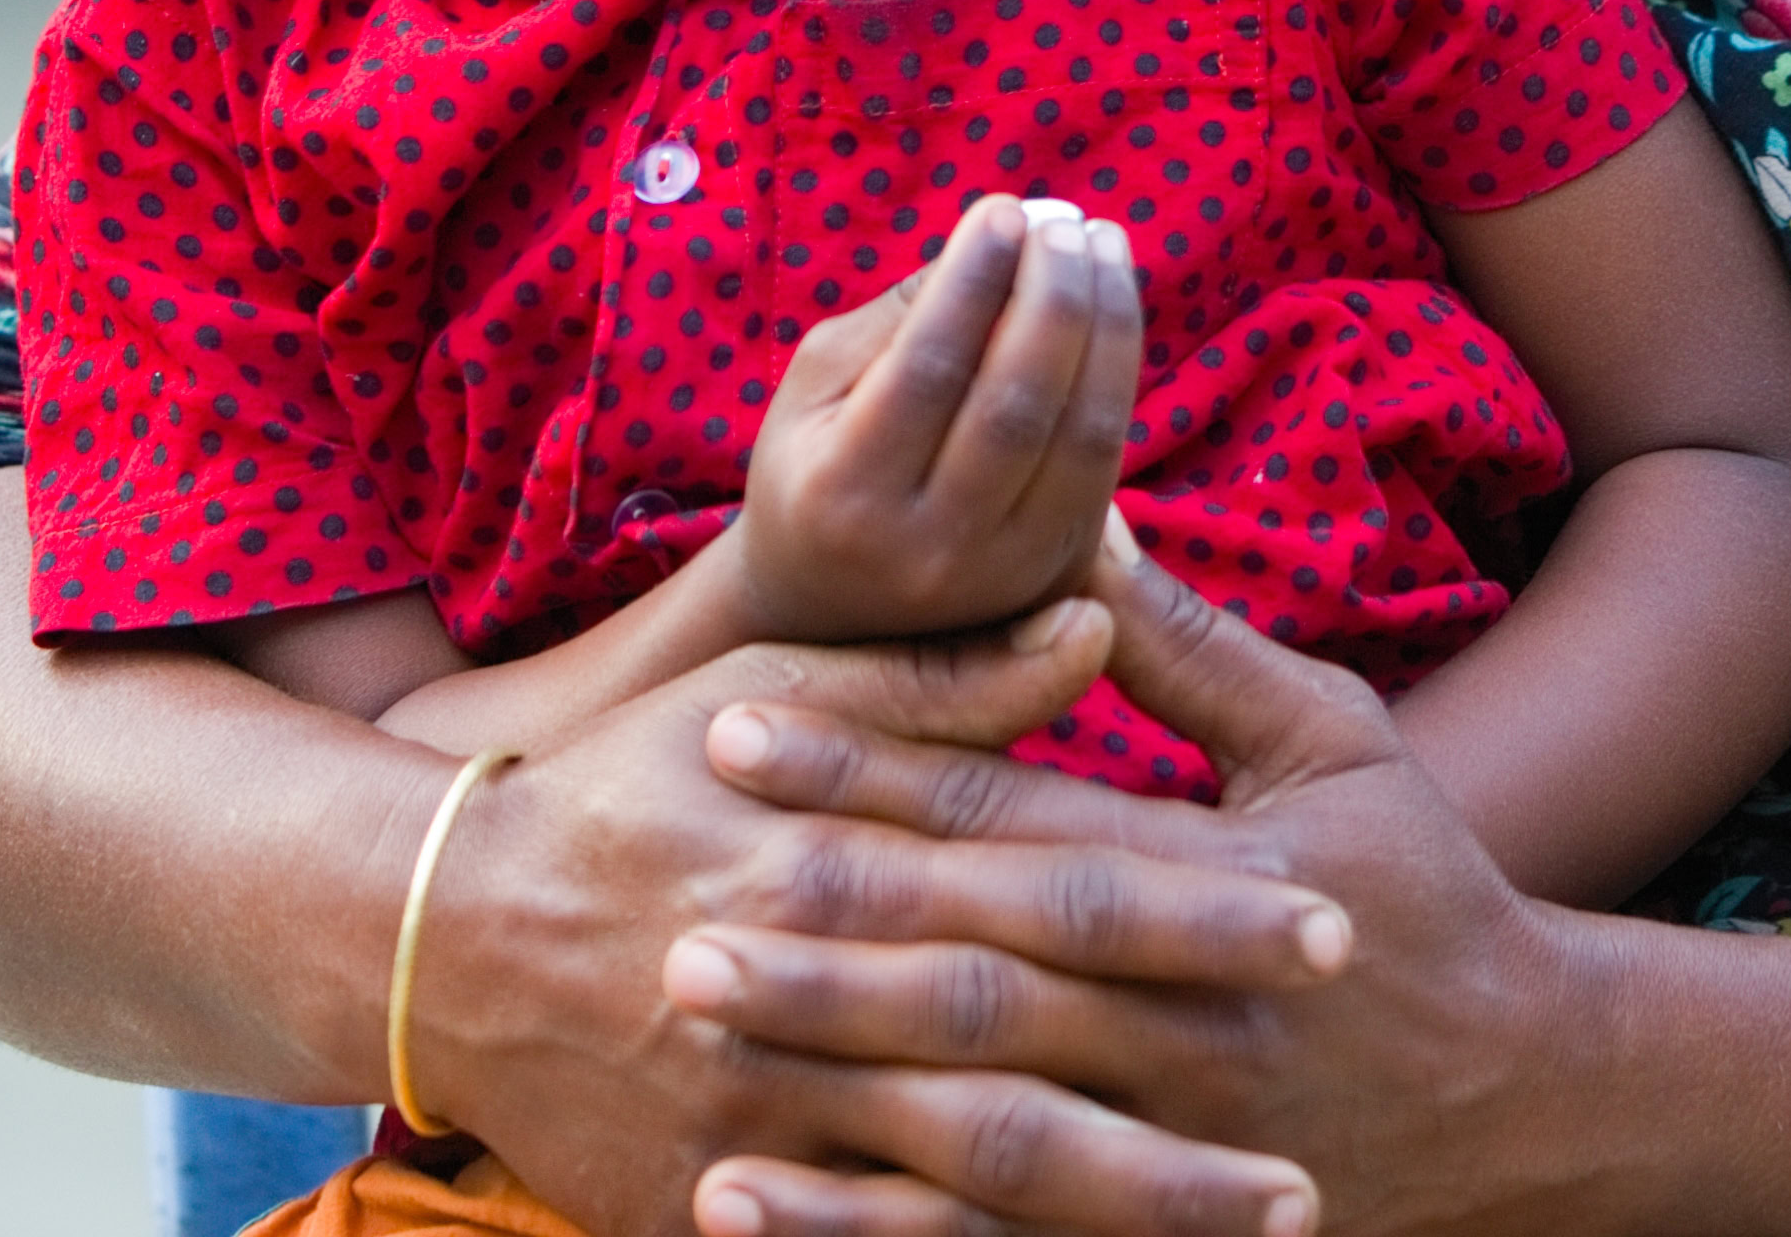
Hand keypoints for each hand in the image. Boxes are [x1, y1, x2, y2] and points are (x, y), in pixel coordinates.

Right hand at [414, 596, 1350, 1236]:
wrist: (451, 929)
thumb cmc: (638, 784)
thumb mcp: (784, 685)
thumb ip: (950, 675)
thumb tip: (1098, 615)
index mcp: (861, 843)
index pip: (1069, 871)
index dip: (1203, 903)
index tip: (1331, 924)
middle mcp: (828, 979)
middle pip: (1044, 1031)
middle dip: (1194, 1082)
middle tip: (1339, 1114)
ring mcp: (776, 1108)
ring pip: (979, 1169)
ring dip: (1128, 1203)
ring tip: (1271, 1218)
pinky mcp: (719, 1202)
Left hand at [666, 526, 1610, 1236]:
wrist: (1533, 1093)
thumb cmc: (1426, 889)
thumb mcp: (1333, 736)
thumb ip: (1191, 648)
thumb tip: (1074, 524)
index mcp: (1226, 884)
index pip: (1018, 818)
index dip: (874, 771)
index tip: (739, 731)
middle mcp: (1193, 1023)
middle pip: (982, 977)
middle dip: (824, 941)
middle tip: (674, 909)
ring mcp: (1177, 1152)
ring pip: (976, 1133)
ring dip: (826, 1092)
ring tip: (694, 1050)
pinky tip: (746, 1210)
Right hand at [735, 195, 1143, 642]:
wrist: (833, 617)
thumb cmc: (817, 469)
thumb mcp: (817, 388)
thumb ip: (899, 318)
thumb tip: (999, 237)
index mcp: (843, 495)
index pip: (927, 370)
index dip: (973, 281)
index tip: (1003, 209)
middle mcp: (927, 548)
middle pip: (1015, 405)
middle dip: (1052, 295)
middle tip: (1063, 221)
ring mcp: (1002, 573)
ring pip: (1080, 435)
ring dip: (1105, 325)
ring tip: (1100, 245)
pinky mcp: (1058, 576)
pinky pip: (1105, 461)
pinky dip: (1116, 374)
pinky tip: (1111, 308)